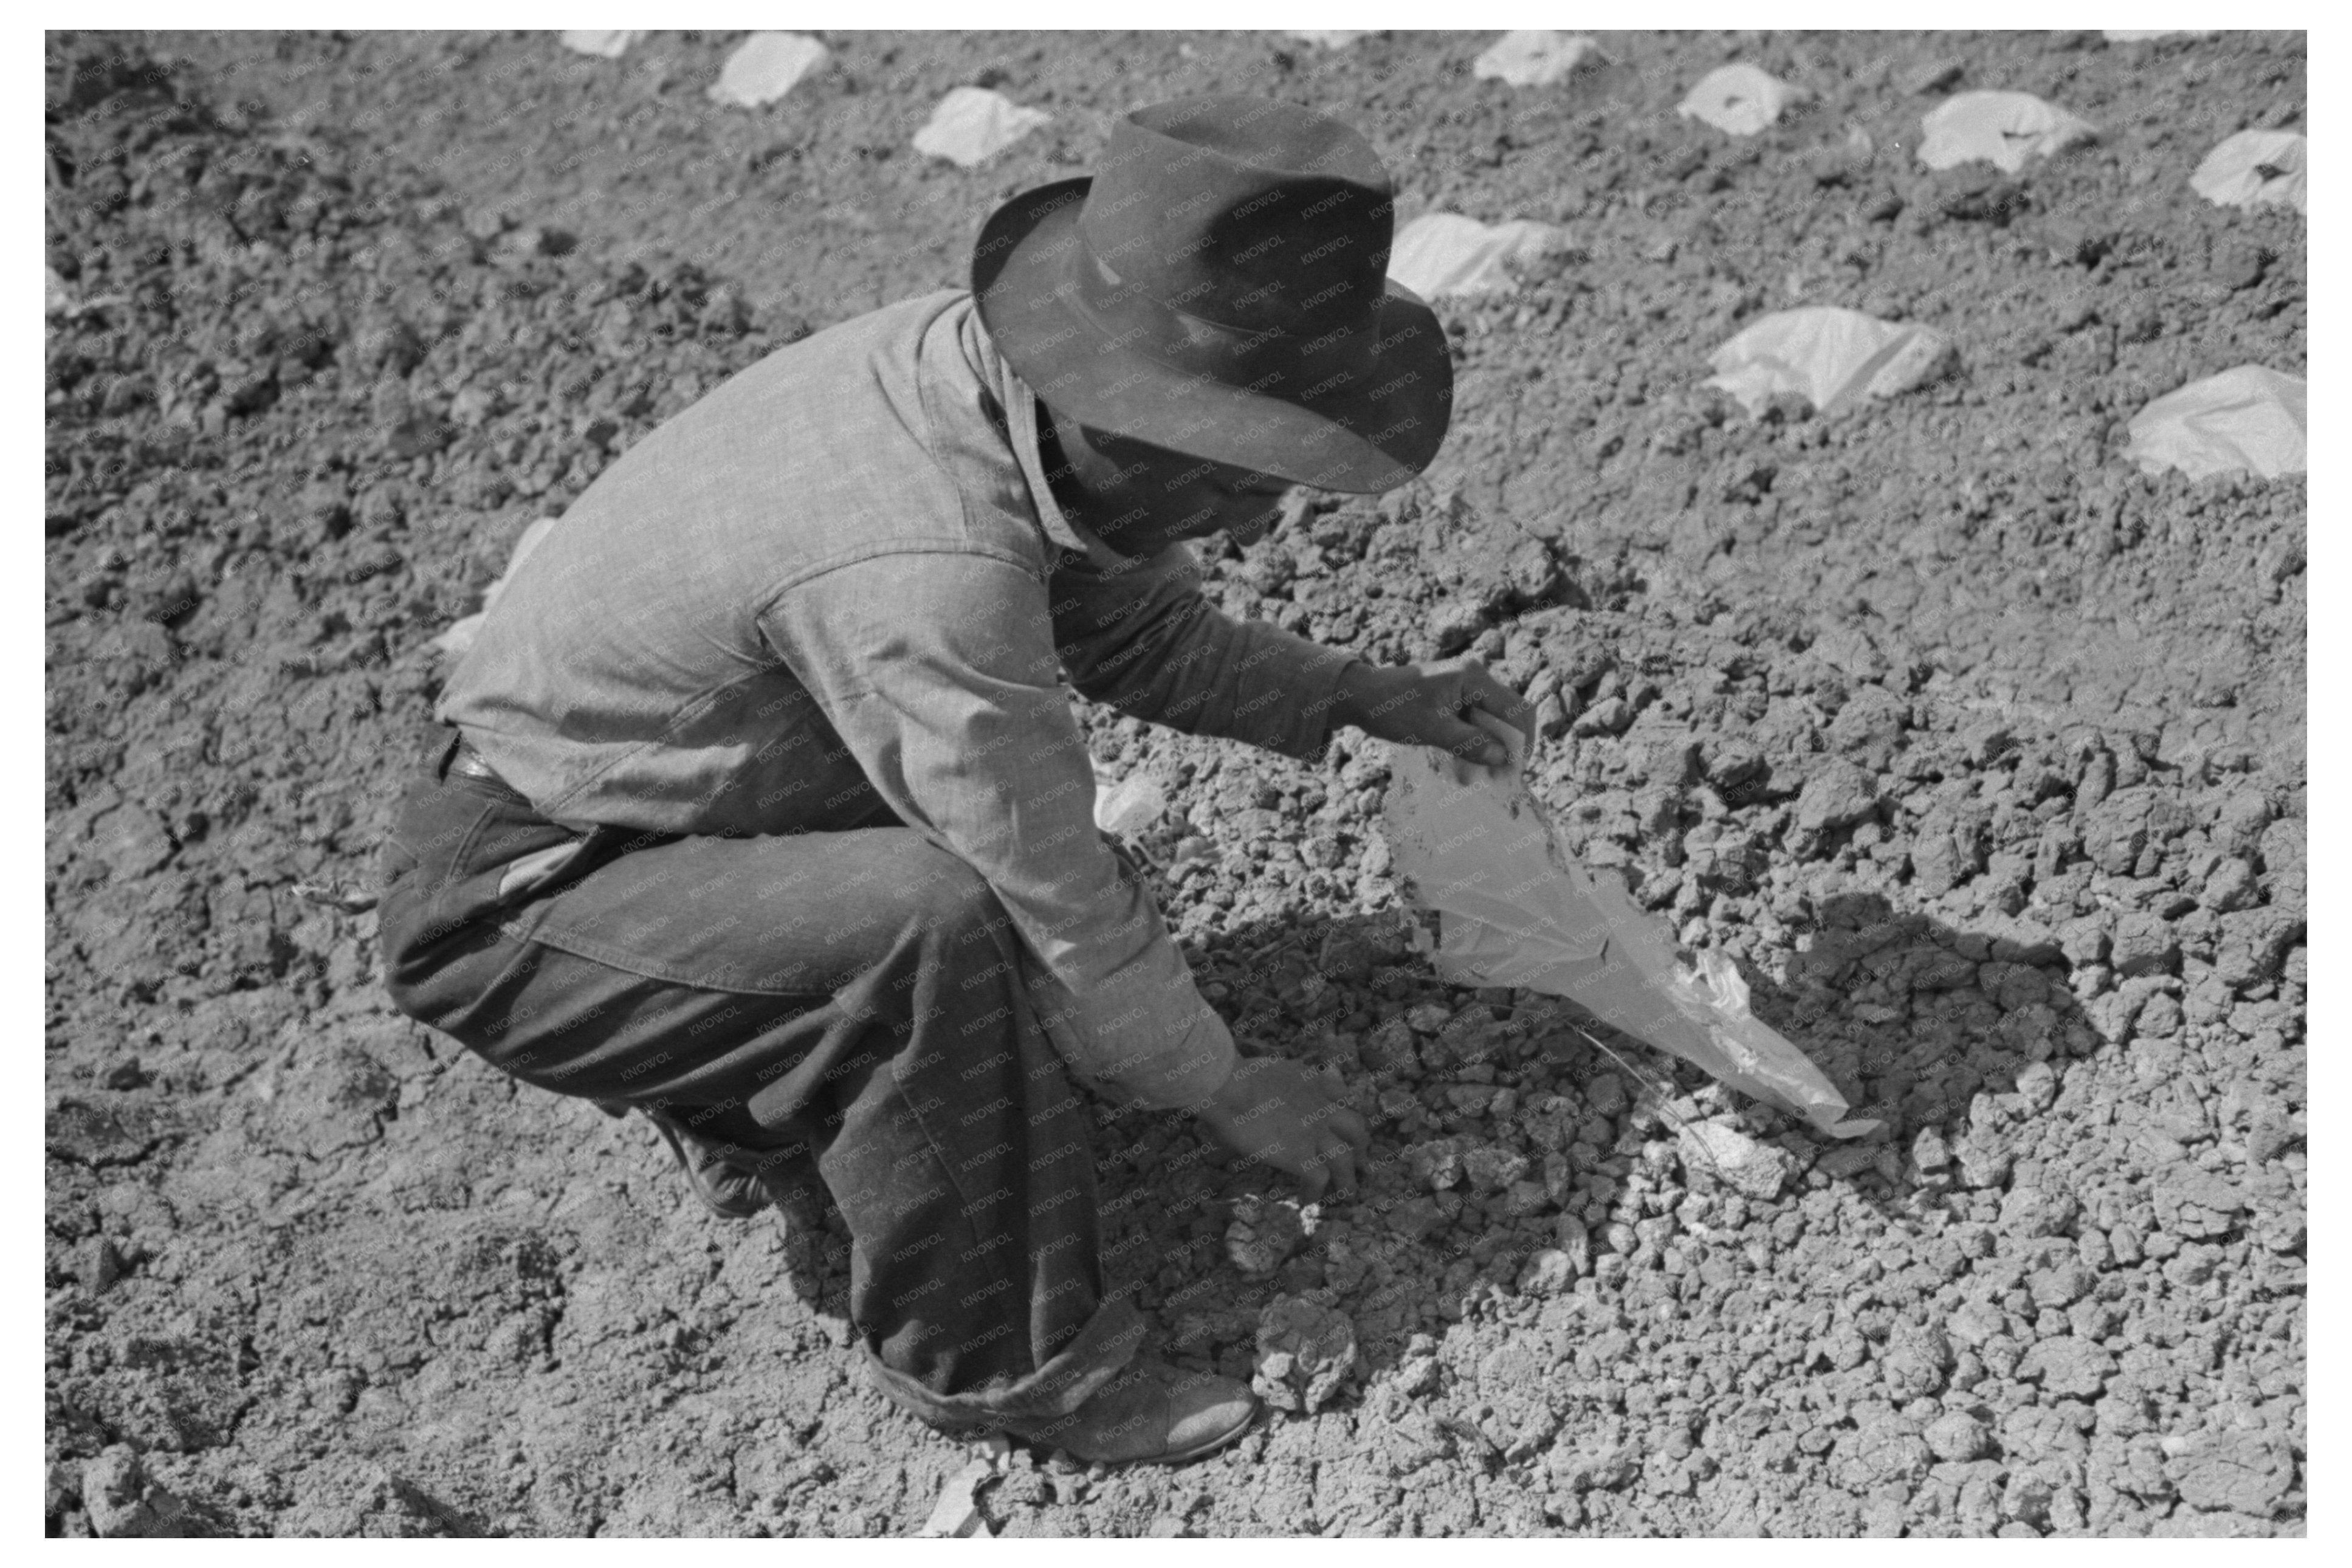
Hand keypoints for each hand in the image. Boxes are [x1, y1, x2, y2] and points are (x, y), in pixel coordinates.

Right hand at [1193, 1056, 1370, 1202]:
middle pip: (1357, 1130)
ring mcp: (1314, 1135)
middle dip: (1361, 1147)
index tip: (1343, 1123)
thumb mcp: (1282, 1067)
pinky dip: (1315, 1192)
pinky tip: (1306, 1200)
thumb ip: (1299, 1074)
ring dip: (1347, 1179)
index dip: (1346, 1112)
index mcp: (1316, 1085)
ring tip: (1346, 1193)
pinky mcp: (1300, 1156)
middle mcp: (1322, 1110)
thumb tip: (1313, 1078)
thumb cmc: (1241, 1076)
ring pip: (1345, 1161)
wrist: (1230, 1087)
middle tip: (1360, 1161)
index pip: (1344, 1097)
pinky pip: (1319, 1180)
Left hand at [1335, 656, 1536, 768]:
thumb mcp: (1432, 730)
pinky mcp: (1456, 697)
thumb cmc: (1391, 709)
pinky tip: (1466, 768)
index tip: (1515, 771)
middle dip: (1507, 746)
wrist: (1360, 695)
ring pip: (1492, 720)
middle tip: (1502, 778)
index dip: (1521, 742)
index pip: (1515, 709)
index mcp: (1473, 677)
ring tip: (1483, 778)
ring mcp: (1466, 686)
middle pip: (1508, 713)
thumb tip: (1503, 758)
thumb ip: (1469, 743)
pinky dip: (1475, 742)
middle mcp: (1475, 676)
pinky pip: (1476, 721)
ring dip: (1490, 748)